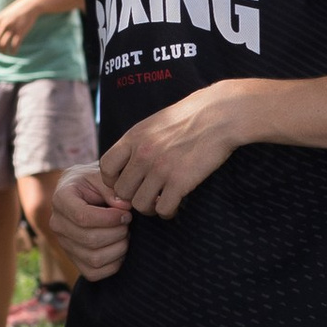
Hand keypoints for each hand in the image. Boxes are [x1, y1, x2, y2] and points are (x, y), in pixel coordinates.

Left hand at [0, 0, 37, 55]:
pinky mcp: (21, 31)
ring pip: (3, 44)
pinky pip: (14, 45)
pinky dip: (13, 51)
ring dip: (3, 51)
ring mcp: (12, 27)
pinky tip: (14, 52)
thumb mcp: (6, 14)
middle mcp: (4, 23)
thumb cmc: (18, 11)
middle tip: (0, 51)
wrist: (31, 5)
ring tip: (6, 53)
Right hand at [48, 160, 132, 279]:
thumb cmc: (95, 183)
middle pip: (90, 240)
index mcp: (61, 199)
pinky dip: (114, 264)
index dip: (110, 219)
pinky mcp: (74, 260)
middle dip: (118, 232)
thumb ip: (113, 189)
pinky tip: (119, 247)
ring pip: (94, 258)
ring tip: (125, 234)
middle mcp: (57, 224)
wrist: (84, 192)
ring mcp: (64, 244)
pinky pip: (94, 273)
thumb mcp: (102, 177)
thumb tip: (124, 207)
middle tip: (128, 222)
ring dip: (119, 248)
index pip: (82, 217)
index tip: (127, 213)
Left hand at [96, 84, 246, 218]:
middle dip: (133, 197)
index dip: (113, 180)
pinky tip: (176, 204)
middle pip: (121, 191)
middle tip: (147, 196)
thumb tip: (129, 161)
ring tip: (161, 202)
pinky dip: (168, 211)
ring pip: (140, 204)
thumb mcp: (156, 122)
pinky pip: (163, 209)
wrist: (221, 115)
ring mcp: (160, 168)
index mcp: (134, 137)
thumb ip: (140, 141)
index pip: (106, 168)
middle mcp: (142, 154)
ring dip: (150, 207)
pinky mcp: (180, 181)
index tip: (129, 182)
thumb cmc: (192, 116)